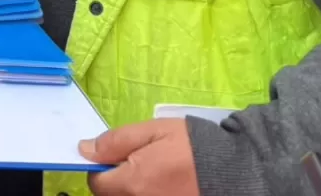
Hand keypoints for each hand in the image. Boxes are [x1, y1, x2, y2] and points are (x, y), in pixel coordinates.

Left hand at [80, 119, 198, 195]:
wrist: (235, 171)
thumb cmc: (194, 146)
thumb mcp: (154, 130)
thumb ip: (117, 141)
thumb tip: (84, 149)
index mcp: (133, 182)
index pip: (96, 183)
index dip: (100, 168)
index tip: (115, 158)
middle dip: (116, 181)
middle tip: (138, 164)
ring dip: (132, 189)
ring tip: (154, 175)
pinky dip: (148, 193)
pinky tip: (164, 185)